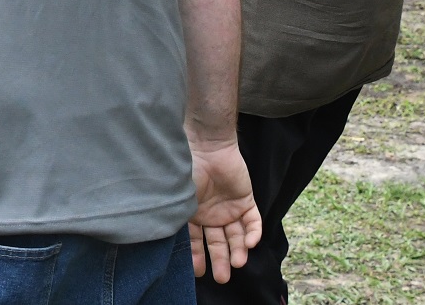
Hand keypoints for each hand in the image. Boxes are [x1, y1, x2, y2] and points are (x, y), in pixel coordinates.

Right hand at [189, 140, 262, 281]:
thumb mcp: (178, 195)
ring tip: (237, 263)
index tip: (199, 272)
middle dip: (220, 260)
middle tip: (222, 278)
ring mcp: (229, 208)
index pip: (195, 240)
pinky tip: (250, 243)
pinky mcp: (246, 200)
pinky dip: (253, 233)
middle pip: (218, 242)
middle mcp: (211, 214)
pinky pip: (253, 221)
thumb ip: (179, 216)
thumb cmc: (188, 169)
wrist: (208, 146)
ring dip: (238, 250)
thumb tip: (171, 238)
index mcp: (192, 213)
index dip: (196, 256)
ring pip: (236, 235)